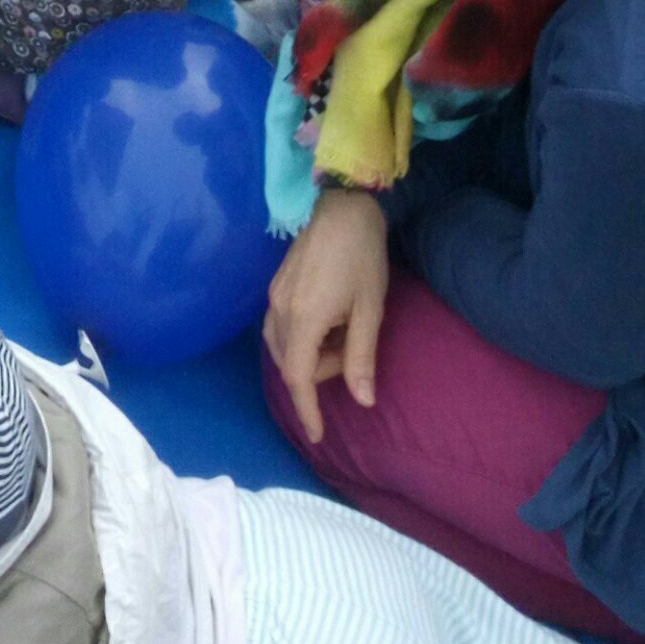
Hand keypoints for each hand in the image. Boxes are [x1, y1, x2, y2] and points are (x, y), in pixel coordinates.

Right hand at [263, 189, 391, 447]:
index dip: (307, 409)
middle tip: (353, 351)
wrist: (344, 207)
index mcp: (303, 318)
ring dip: (311, 355)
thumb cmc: (363, 258)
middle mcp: (280, 309)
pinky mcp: (277, 285)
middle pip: (291, 363)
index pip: (297, 376)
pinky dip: (303, 338)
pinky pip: (282, 327)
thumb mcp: (370, 310)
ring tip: (343, 336)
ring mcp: (275, 295)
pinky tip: (328, 322)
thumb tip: (362, 401)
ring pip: (283, 346)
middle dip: (321, 371)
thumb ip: (362, 356)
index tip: (317, 436)